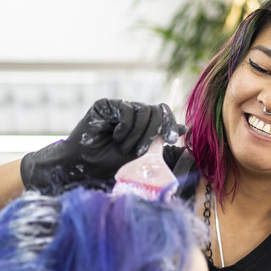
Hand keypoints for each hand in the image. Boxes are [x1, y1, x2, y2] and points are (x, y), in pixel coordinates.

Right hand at [20, 99, 186, 192]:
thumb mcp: (142, 154)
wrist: (85, 165)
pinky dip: (125, 128)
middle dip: (154, 131)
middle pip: (156, 110)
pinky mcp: (106, 105)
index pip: (163, 113)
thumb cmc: (112, 163)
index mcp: (143, 123)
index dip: (170, 123)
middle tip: (143, 149)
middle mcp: (132, 113)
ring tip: (124, 147)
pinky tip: (115, 137)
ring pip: (143, 111)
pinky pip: (127, 110)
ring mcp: (120, 107)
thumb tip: (185, 127)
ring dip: (137, 134)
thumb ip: (160, 140)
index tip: (172, 138)